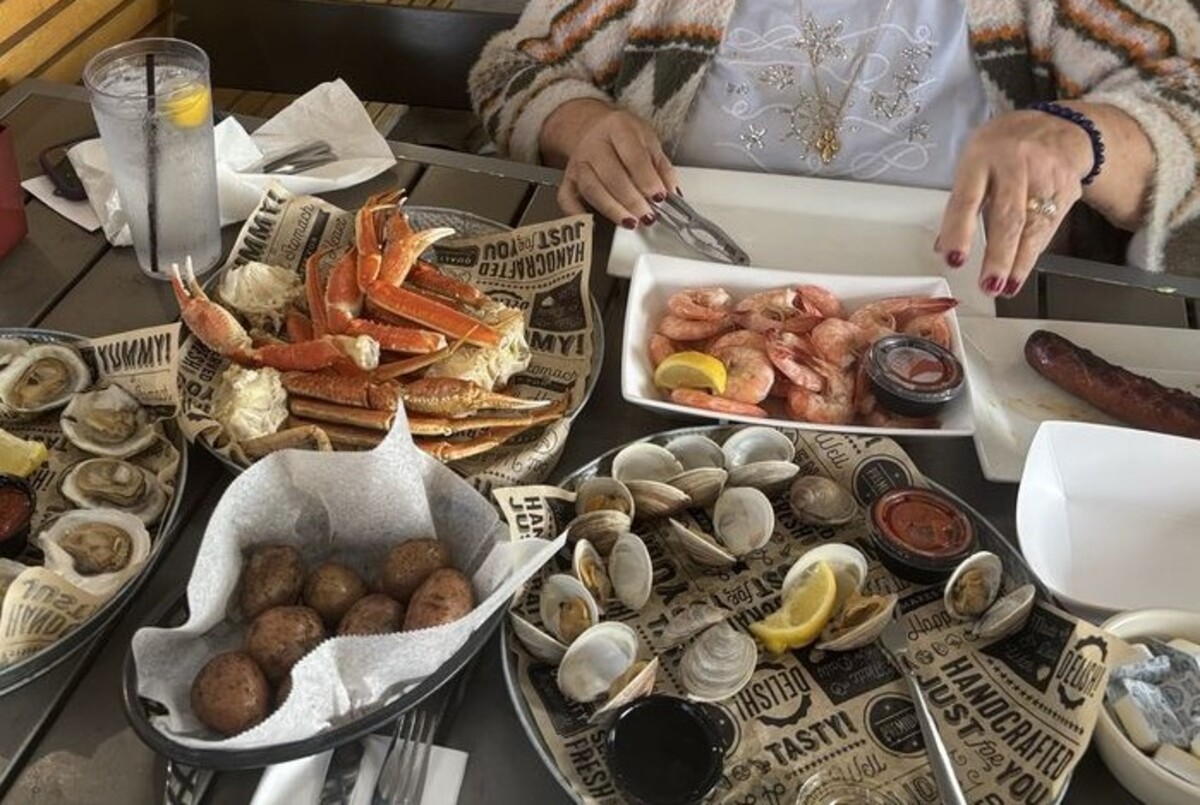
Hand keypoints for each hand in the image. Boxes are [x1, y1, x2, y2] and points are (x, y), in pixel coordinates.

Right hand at [539, 99, 677, 228]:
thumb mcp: (649, 142)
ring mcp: (578, 162)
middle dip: (631, 199)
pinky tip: (594, 224)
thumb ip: (661, 168)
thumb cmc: (624, 138)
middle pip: (611, 175)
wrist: (594, 128)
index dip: (647, 180)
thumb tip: (672, 194)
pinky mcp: (568, 179)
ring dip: (612, 209)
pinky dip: (578, 214)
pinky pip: (567, 199)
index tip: (659, 197)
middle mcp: (594, 144)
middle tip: (647, 215)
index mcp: (618, 128)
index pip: (633, 157)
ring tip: (630, 222)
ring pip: (591, 189)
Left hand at [936, 109, 1093, 296]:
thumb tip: (943, 246)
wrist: (1058, 127)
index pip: (967, 199)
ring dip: (1018, 263)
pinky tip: (1021, 271)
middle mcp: (1015, 164)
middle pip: (1007, 216)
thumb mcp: (974, 164)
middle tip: (988, 285)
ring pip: (1033, 225)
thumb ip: (961, 204)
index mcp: (981, 157)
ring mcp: (1045, 175)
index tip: (954, 259)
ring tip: (1005, 288)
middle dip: (998, 255)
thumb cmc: (1004, 151)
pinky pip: (1049, 226)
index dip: (959, 231)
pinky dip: (1033, 252)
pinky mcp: (1067, 188)